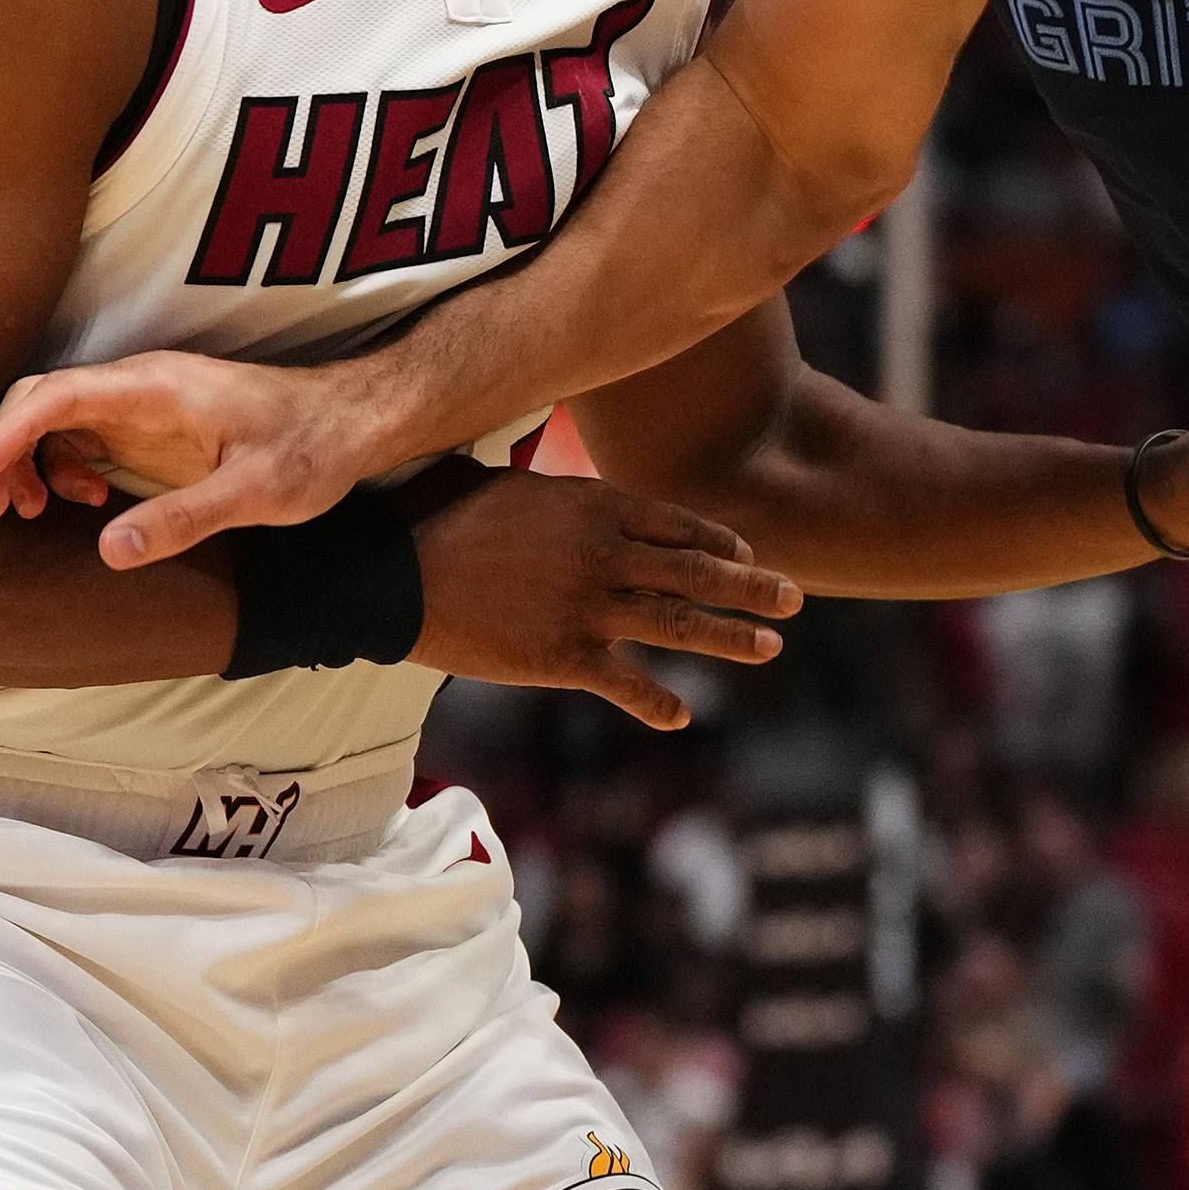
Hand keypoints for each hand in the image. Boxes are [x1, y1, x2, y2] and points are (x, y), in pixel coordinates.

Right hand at [0, 350, 384, 560]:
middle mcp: (141, 385)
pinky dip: (63, 466)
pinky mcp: (151, 424)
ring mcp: (143, 403)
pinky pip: (84, 435)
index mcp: (157, 386)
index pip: (60, 394)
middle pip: (43, 401)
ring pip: (57, 419)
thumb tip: (109, 550)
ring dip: (30, 461)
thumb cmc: (311, 448)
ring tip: (35, 514)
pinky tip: (85, 503)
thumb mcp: (256, 492)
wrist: (352, 422)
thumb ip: (185, 518)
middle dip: (5, 450)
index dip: (10, 432)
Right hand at [401, 471, 802, 730]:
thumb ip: (549, 487)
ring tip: (771, 646)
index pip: (679, 524)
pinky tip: (682, 716)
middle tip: (794, 596)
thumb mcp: (505, 477)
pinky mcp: (563, 658)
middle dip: (752, 586)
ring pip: (680, 624)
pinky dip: (658, 703)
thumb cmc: (437, 512)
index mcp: (596, 503)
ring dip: (732, 638)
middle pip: (698, 572)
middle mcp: (608, 554)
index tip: (745, 552)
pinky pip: (627, 684)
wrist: (395, 571)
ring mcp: (591, 608)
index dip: (718, 541)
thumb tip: (554, 473)